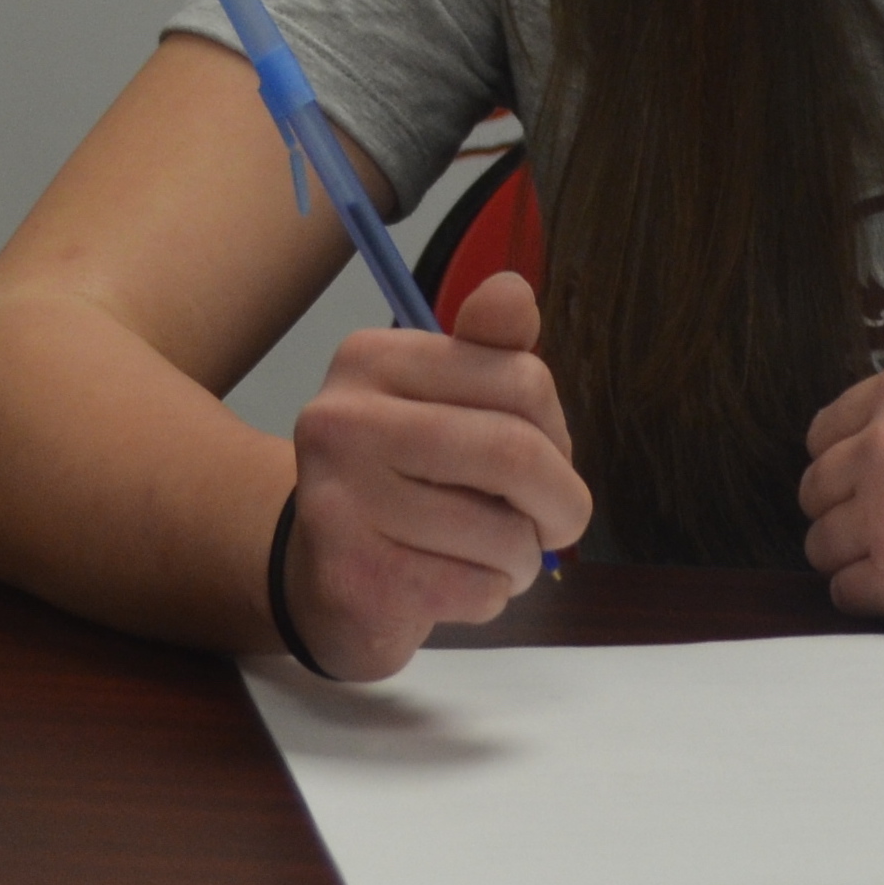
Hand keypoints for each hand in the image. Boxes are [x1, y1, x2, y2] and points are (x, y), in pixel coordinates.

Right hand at [283, 270, 588, 679]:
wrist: (323, 576)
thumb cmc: (406, 479)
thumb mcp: (446, 403)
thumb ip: (489, 352)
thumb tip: (513, 289)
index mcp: (370, 358)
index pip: (521, 377)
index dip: (558, 431)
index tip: (545, 455)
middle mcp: (340, 420)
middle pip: (514, 452)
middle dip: (561, 501)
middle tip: (556, 523)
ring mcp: (339, 503)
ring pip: (503, 533)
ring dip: (522, 557)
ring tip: (490, 555)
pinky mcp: (355, 580)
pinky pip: (477, 590)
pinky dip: (490, 595)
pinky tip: (452, 585)